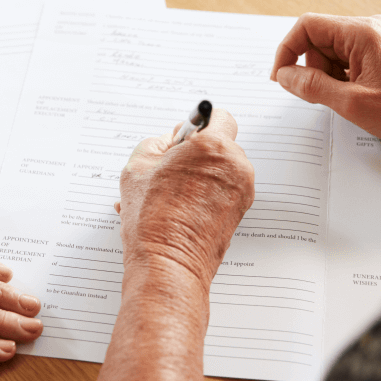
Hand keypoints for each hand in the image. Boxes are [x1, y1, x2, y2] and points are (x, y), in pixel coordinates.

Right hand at [115, 109, 254, 289]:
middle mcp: (235, 166)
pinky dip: (205, 194)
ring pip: (221, 170)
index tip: (184, 137)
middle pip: (220, 145)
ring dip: (199, 175)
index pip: (219, 116)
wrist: (168, 264)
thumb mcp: (138, 165)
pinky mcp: (240, 212)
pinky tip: (177, 208)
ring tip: (168, 194)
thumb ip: (158, 142)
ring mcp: (242, 191)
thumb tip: (171, 141)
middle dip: (197, 153)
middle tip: (170, 169)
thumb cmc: (153, 219)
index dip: (199, 124)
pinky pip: (224, 191)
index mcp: (214, 147)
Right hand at [271, 13, 380, 149]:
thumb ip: (312, 86)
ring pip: (334, 51)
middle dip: (312, 68)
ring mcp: (380, 40)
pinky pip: (351, 59)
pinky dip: (345, 78)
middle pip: (319, 39)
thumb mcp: (351, 104)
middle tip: (325, 96)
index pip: (307, 25)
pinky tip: (360, 97)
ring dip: (329, 76)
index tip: (282, 77)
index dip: (287, 51)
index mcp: (362, 32)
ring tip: (350, 99)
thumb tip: (285, 75)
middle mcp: (372, 28)